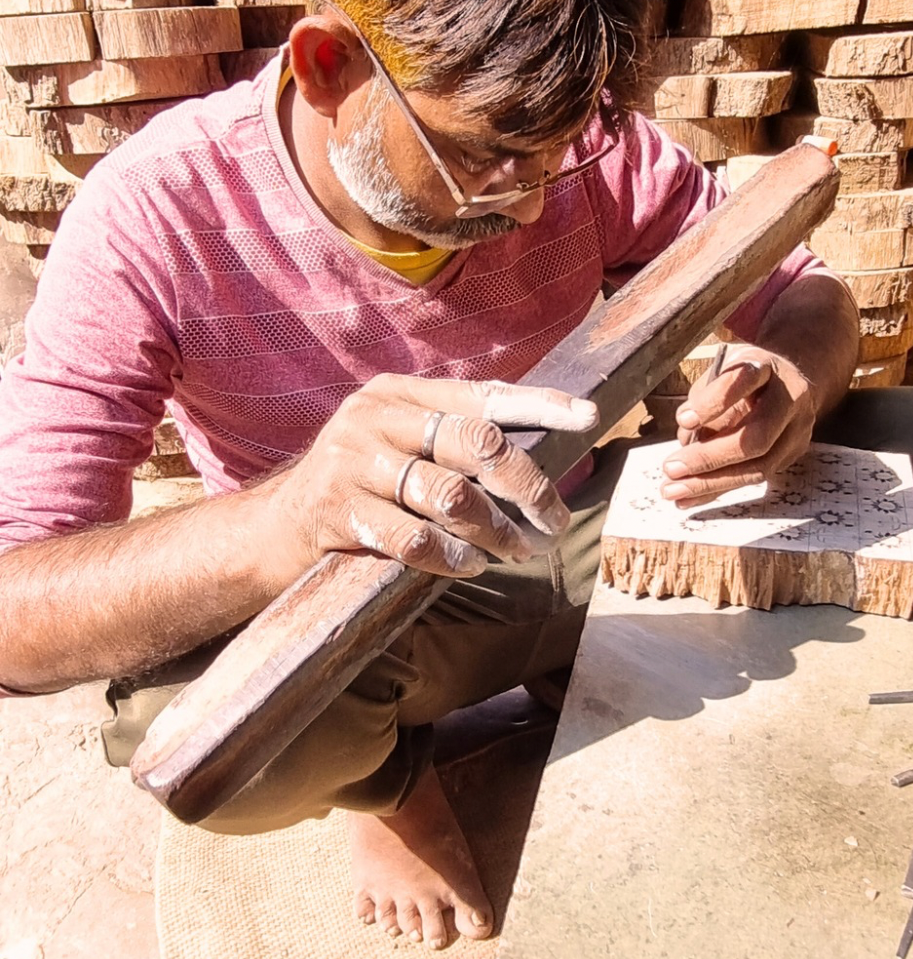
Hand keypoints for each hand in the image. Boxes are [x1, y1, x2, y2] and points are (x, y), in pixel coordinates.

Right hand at [266, 374, 597, 577]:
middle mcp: (376, 417)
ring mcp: (355, 462)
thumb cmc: (362, 487)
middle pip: (476, 442)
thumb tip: (536, 458)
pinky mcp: (341, 512)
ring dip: (497, 531)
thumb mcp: (399, 444)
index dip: (541, 405)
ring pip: (451, 496)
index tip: (589, 417)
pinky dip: (454, 557)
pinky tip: (471, 566)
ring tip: (519, 551)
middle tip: (554, 521)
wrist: (278, 528)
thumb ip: (453, 440)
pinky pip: (417, 539)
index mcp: (401, 392)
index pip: (484, 394)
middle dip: (528, 485)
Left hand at [660, 345, 815, 507]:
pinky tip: (687, 498)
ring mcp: (796, 431)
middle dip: (710, 457)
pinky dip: (716, 491)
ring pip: (758, 467)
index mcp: (768, 367)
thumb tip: (686, 436)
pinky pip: (752, 479)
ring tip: (673, 490)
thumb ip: (703, 397)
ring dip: (710, 483)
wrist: (791, 379)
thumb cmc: (745, 374)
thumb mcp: (723, 368)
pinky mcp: (791, 455)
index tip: (684, 419)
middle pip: (756, 437)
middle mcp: (791, 399)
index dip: (714, 402)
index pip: (744, 381)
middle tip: (672, 468)